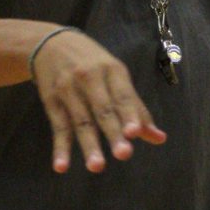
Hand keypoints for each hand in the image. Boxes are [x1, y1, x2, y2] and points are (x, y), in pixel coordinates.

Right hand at [32, 29, 166, 173]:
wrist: (49, 43)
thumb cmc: (91, 63)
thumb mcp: (115, 75)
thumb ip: (136, 108)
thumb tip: (159, 138)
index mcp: (112, 70)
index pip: (123, 95)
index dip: (129, 114)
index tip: (135, 133)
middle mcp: (89, 78)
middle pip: (103, 109)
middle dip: (113, 132)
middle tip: (124, 154)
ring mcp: (69, 90)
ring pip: (81, 121)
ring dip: (89, 145)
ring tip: (97, 166)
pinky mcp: (51, 101)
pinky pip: (58, 127)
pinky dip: (60, 148)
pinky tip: (61, 166)